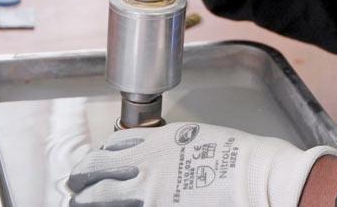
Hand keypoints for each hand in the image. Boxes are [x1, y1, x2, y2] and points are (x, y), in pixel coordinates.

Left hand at [68, 122, 336, 206]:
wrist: (259, 180)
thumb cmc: (236, 156)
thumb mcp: (192, 136)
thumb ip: (161, 143)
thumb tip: (143, 150)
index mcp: (151, 145)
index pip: (102, 154)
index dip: (89, 165)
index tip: (86, 171)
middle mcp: (143, 172)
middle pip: (93, 184)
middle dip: (81, 190)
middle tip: (77, 194)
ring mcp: (149, 200)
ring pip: (101, 205)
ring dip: (91, 204)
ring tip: (84, 205)